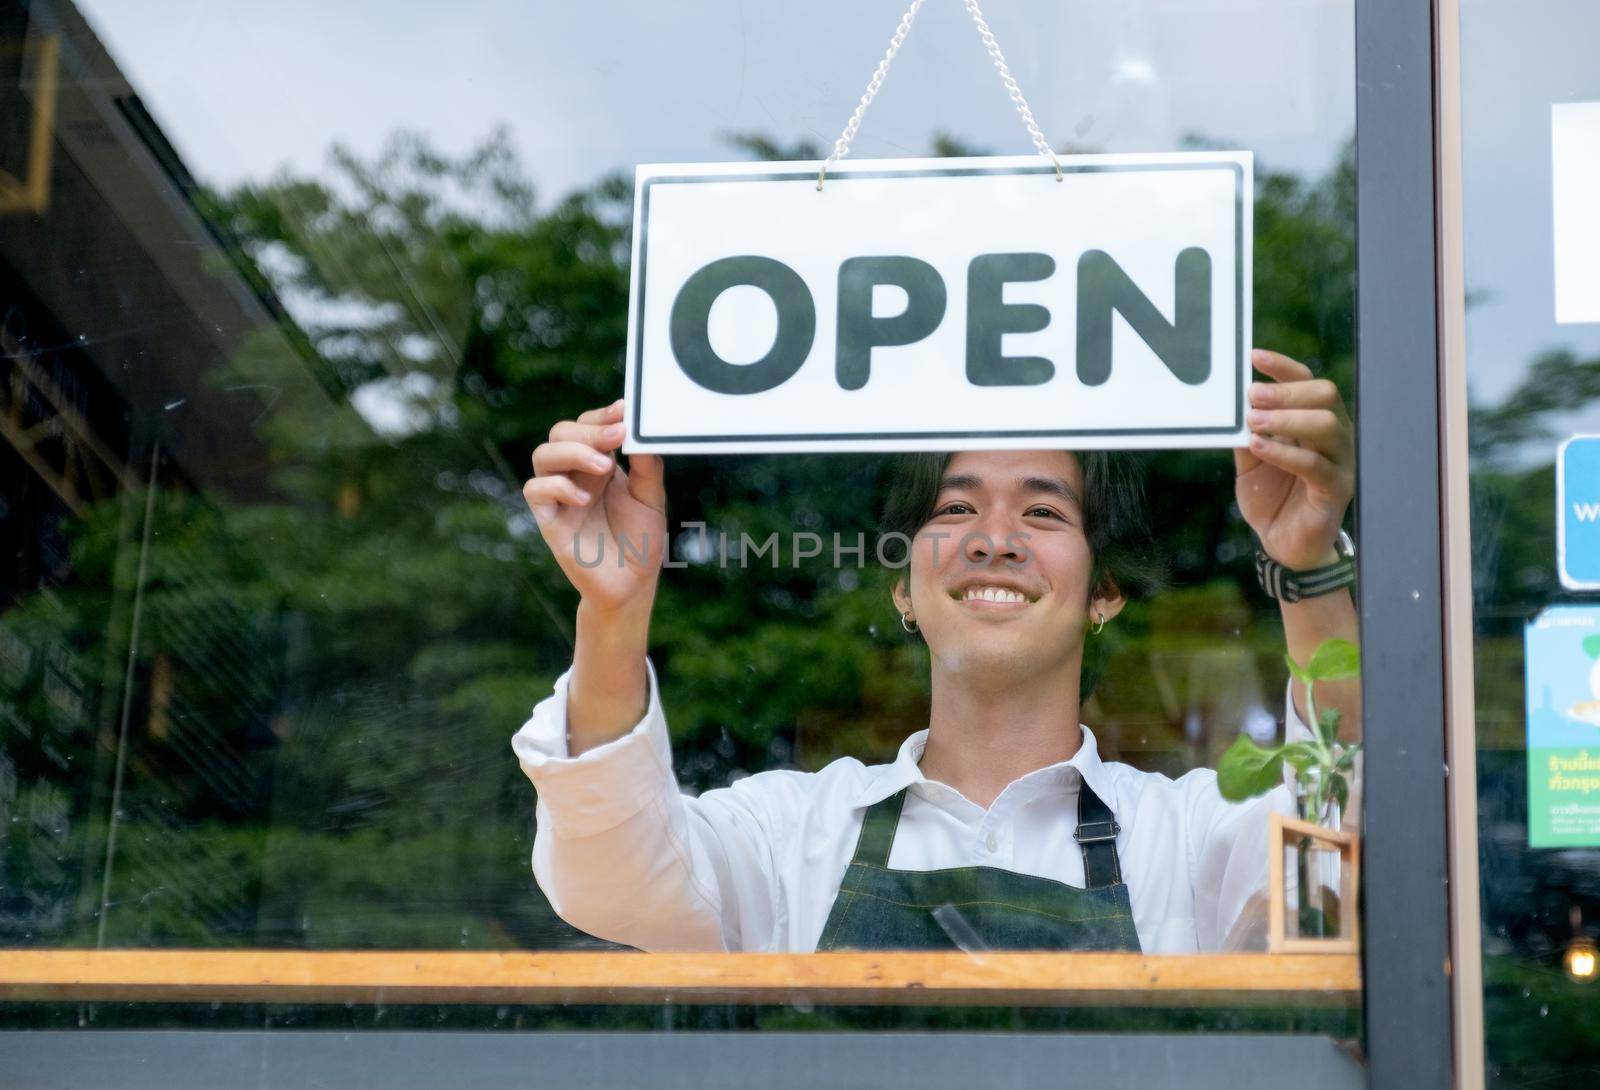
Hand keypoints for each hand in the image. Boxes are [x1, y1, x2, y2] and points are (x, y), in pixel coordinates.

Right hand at [524, 399, 667, 611]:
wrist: (632, 586)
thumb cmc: (641, 542)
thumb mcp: (651, 498)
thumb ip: (647, 466)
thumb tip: (640, 432)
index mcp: (599, 465)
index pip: (587, 426)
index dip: (601, 415)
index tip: (624, 410)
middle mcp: (575, 475)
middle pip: (561, 433)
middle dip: (588, 430)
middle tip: (617, 436)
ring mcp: (560, 497)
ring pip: (543, 455)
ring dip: (572, 452)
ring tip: (605, 466)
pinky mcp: (550, 521)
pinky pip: (535, 491)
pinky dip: (557, 487)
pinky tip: (585, 497)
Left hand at [1234, 349, 1354, 570]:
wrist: (1282, 543)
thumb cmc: (1270, 496)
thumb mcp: (1250, 460)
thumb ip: (1245, 433)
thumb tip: (1230, 403)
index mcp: (1314, 423)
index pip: (1308, 382)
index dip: (1283, 367)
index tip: (1253, 356)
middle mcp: (1334, 437)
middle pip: (1324, 396)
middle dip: (1287, 391)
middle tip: (1253, 395)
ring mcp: (1340, 463)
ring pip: (1327, 425)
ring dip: (1287, 419)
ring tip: (1253, 422)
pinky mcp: (1336, 490)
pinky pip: (1316, 465)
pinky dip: (1286, 453)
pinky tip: (1260, 447)